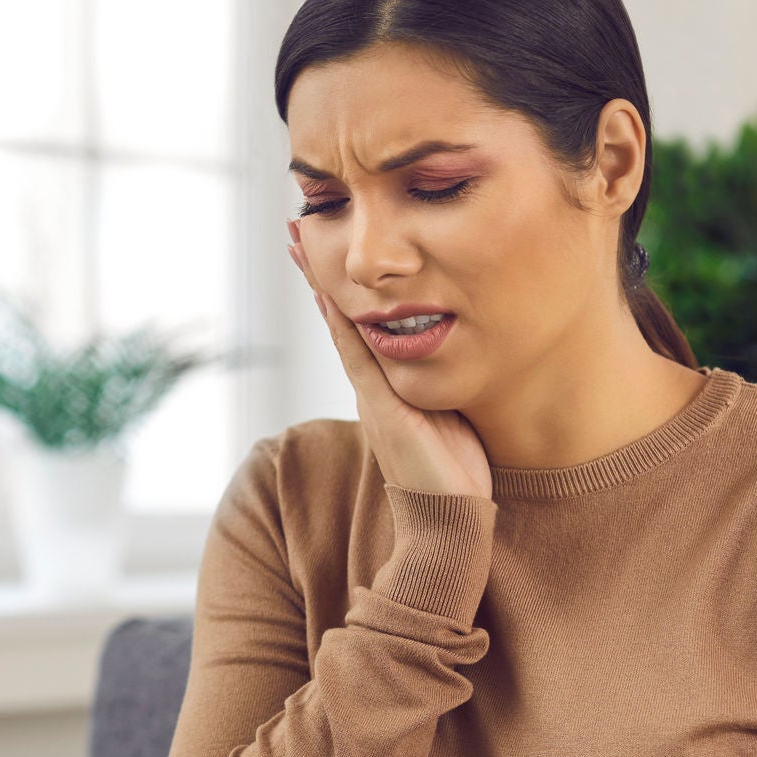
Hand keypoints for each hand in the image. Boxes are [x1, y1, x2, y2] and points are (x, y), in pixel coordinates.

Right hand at [287, 218, 492, 500]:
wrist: (450, 525)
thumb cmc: (458, 480)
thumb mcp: (450, 420)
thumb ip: (441, 390)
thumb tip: (453, 357)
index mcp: (386, 390)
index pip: (357, 328)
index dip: (338, 290)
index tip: (324, 251)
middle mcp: (372, 389)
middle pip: (339, 319)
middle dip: (319, 274)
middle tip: (298, 231)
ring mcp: (372, 398)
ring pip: (341, 329)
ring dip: (320, 284)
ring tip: (301, 244)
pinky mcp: (380, 409)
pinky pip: (356, 356)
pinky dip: (340, 323)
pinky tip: (328, 292)